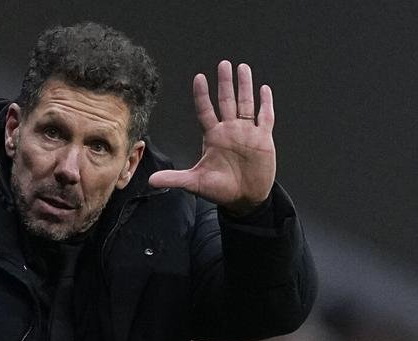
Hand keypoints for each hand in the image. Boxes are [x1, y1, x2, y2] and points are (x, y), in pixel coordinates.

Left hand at [149, 61, 275, 215]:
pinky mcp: (263, 139)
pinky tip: (264, 89)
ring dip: (245, 86)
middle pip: (226, 101)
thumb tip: (152, 181)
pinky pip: (265, 117)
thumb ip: (175, 178)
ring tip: (242, 68)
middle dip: (225, 83)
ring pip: (246, 103)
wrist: (245, 199)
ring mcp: (247, 133)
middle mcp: (229, 130)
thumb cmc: (221, 190)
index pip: (205, 110)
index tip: (199, 78)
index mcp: (213, 137)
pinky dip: (265, 103)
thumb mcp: (195, 183)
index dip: (202, 95)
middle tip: (223, 64)